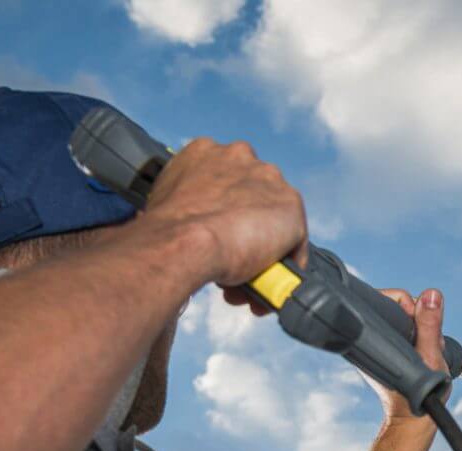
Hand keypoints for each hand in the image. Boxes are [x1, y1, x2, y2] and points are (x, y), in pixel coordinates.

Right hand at [145, 137, 308, 290]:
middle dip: (242, 233)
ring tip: (244, 283)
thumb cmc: (166, 232)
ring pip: (271, 220)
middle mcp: (238, 156)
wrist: (184, 242)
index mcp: (204, 153)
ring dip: (263, 253)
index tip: (213, 239)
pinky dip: (285, 265)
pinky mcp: (290, 204)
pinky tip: (268, 286)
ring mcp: (267, 179)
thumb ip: (187, 207)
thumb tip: (191, 229)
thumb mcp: (168, 206)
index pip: (223, 183)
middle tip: (229, 264)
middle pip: (250, 199)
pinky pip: (294, 240)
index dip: (220, 216)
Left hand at [367, 287, 445, 423]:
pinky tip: (421, 353)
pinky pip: (402, 335)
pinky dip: (415, 339)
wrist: (415, 418)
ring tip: (425, 351)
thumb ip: (429, 325)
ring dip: (419, 331)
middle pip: (398, 310)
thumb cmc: (421, 394)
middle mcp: (372, 340)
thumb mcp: (430, 356)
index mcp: (375, 338)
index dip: (410, 306)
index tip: (421, 325)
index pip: (390, 300)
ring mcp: (378, 348)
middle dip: (418, 320)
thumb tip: (430, 295)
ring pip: (402, 323)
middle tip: (426, 343)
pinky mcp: (385, 354)